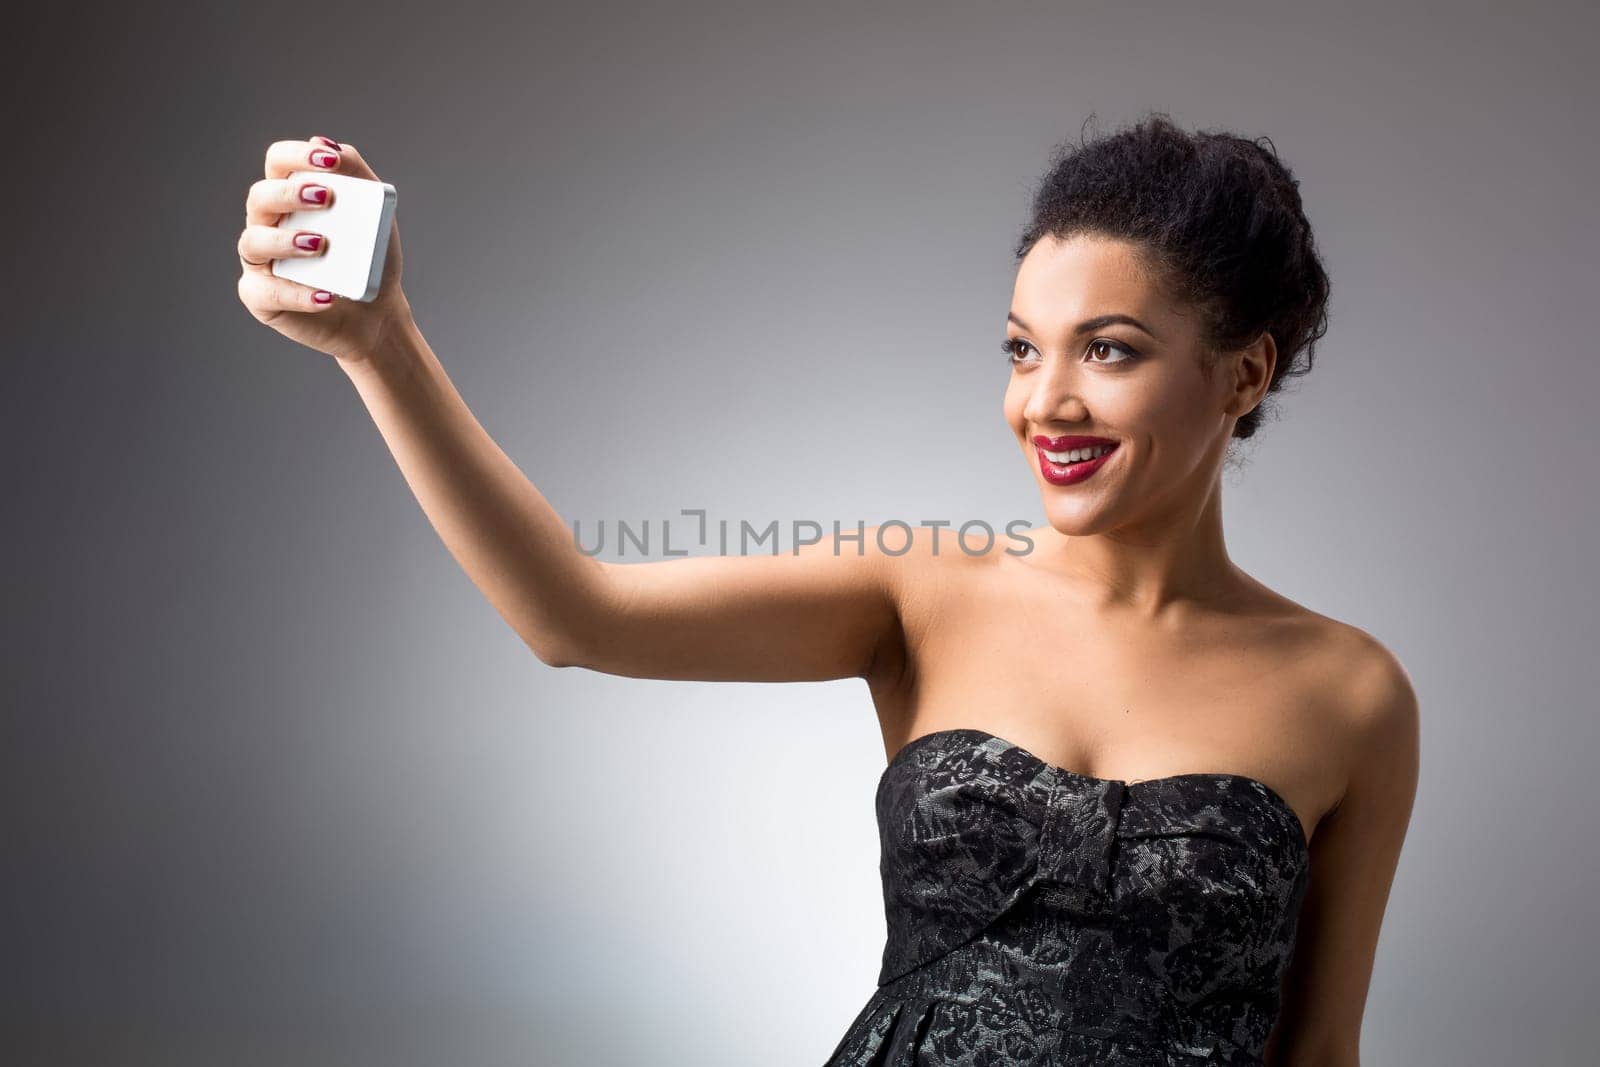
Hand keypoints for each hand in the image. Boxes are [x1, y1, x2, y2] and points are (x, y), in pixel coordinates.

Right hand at [236, 135, 412, 365]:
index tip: (330, 160)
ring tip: (320, 245)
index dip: (297, 155)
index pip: (278, 162)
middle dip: (290, 193)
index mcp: (290, 197)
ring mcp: (261, 261)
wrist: (377, 312)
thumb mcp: (375, 216)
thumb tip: (327, 144)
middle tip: (325, 198)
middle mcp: (267, 223)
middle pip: (260, 196)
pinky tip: (327, 295)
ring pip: (253, 242)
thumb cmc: (369, 259)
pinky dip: (297, 294)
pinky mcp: (261, 297)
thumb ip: (356, 176)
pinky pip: (267, 292)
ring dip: (285, 240)